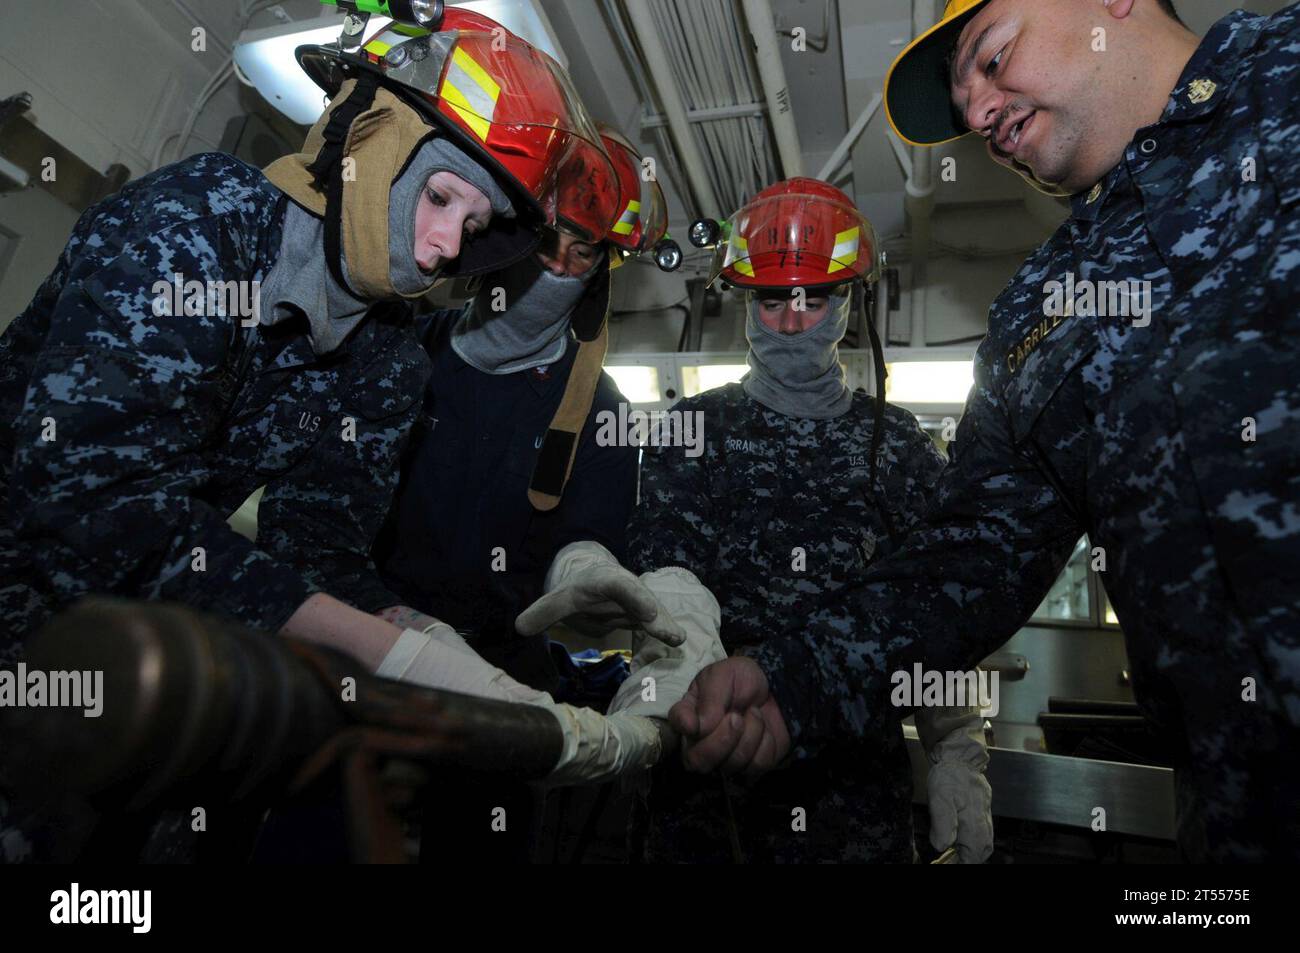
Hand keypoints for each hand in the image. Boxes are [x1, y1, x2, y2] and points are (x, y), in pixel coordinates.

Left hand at [515, 561, 685, 645]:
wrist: (594, 577)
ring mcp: (638, 602)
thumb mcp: (557, 597)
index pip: (619, 585)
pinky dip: (667, 634)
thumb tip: (520, 627)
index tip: (648, 610)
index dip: (634, 597)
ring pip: (656, 613)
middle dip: (656, 614)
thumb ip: (542, 611)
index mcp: (605, 580)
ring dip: (666, 626)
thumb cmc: (576, 588)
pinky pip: (658, 625)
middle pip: (643, 599)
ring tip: (679, 640)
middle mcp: (627, 588)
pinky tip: (679, 647)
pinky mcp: (645, 616)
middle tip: (670, 631)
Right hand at [668, 656, 788, 777]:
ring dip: (749, 734)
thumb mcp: (723, 675)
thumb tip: (697, 728)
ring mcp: (724, 758)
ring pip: (730, 765)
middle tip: (737, 716)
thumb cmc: (741, 679)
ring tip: (754, 713)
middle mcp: (700, 742)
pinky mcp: (749, 766)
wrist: (774, 687)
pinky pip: (755, 765)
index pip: (676, 723)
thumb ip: (710, 698)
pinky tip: (764, 730)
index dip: (683, 726)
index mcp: (690, 715)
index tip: (693, 724)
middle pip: (697, 760)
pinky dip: (764, 743)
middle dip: (722, 739)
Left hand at [927, 758, 993, 862]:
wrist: (960, 758)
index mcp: (975, 827)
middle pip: (978, 855)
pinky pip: (981, 836)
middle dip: (963, 858)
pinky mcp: (983, 814)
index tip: (945, 859)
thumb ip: (942, 825)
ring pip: (981, 847)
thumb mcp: (939, 799)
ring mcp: (985, 820)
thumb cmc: (950, 777)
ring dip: (967, 850)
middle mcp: (984, 826)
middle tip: (947, 852)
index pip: (972, 859)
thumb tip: (942, 846)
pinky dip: (970, 841)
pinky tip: (959, 835)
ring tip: (951, 846)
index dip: (957, 862)